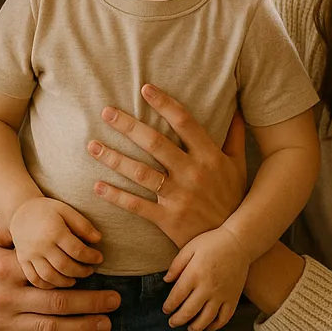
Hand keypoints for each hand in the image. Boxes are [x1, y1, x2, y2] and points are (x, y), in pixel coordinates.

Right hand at [0, 219, 119, 330]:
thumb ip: (10, 228)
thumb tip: (36, 216)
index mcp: (6, 269)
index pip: (49, 271)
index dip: (76, 273)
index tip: (99, 271)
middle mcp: (7, 298)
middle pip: (58, 302)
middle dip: (91, 302)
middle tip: (116, 300)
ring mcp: (4, 325)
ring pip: (50, 328)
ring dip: (82, 328)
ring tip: (105, 324)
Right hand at [10, 197, 102, 287]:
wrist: (20, 212)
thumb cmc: (48, 211)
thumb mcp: (67, 210)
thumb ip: (83, 225)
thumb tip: (98, 239)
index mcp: (54, 231)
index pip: (77, 250)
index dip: (91, 257)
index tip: (99, 258)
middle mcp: (41, 245)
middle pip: (65, 266)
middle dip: (81, 271)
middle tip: (90, 270)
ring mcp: (30, 255)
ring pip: (50, 276)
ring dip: (66, 281)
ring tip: (75, 278)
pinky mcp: (22, 261)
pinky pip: (35, 279)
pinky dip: (48, 285)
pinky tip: (58, 282)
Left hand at [87, 83, 246, 247]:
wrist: (232, 242)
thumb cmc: (233, 198)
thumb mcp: (239, 165)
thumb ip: (235, 136)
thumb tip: (239, 108)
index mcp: (209, 156)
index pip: (185, 122)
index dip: (164, 104)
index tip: (145, 88)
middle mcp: (193, 173)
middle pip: (155, 143)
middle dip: (128, 126)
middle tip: (106, 112)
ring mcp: (179, 196)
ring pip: (141, 173)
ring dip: (114, 158)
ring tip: (92, 146)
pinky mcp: (167, 219)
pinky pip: (136, 205)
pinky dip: (115, 196)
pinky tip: (96, 185)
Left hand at [163, 226, 248, 330]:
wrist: (239, 242)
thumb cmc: (212, 243)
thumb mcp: (190, 248)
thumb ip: (176, 265)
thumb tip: (165, 280)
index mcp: (194, 274)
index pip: (177, 297)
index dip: (169, 306)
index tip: (165, 310)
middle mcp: (207, 288)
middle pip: (189, 311)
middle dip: (178, 320)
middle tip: (172, 323)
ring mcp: (221, 295)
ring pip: (206, 319)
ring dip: (195, 327)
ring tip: (189, 328)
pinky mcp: (233, 298)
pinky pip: (224, 318)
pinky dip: (215, 326)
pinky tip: (208, 326)